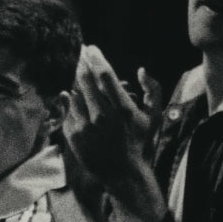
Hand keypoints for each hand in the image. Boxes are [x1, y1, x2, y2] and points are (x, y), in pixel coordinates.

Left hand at [63, 46, 166, 221]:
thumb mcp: (154, 117)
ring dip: (77, 82)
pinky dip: (70, 100)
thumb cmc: (141, 143)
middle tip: (80, 53)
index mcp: (123, 110)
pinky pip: (68, 110)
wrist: (124, 174)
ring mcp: (85, 127)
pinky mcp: (73, 135)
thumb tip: (140, 70)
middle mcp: (102, 117)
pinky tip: (74, 95)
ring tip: (81, 77)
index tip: (91, 47)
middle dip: (82, 63)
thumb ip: (153, 90)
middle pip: (85, 80)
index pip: (105, 75)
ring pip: (75, 93)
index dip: (96, 58)